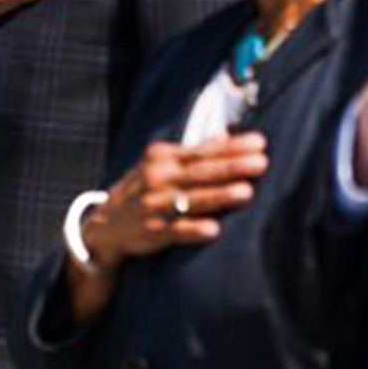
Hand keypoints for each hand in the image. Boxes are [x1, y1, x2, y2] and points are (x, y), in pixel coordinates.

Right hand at [66, 133, 269, 323]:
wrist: (106, 224)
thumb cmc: (145, 189)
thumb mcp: (162, 164)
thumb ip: (195, 152)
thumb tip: (226, 136)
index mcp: (162, 158)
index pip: (202, 151)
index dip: (232, 147)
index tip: (259, 143)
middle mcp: (157, 179)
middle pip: (200, 173)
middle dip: (231, 167)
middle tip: (261, 163)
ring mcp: (154, 206)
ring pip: (191, 201)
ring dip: (218, 197)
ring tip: (245, 192)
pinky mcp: (152, 232)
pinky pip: (175, 232)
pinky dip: (193, 231)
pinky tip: (213, 230)